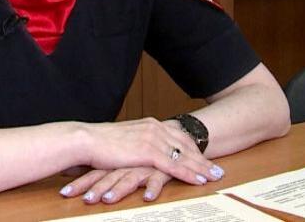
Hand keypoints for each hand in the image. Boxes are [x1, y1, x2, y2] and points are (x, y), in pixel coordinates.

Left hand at [60, 166, 172, 203]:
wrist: (172, 139)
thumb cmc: (147, 155)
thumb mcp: (125, 164)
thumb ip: (110, 173)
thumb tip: (85, 179)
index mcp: (116, 163)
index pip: (95, 174)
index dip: (80, 183)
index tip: (64, 192)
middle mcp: (127, 165)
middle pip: (107, 178)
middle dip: (94, 189)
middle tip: (82, 199)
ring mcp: (143, 167)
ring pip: (129, 179)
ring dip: (118, 190)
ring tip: (108, 200)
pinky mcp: (161, 171)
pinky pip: (156, 180)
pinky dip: (152, 188)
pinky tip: (147, 197)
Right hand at [80, 118, 224, 187]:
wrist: (87, 140)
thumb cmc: (100, 142)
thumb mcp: (124, 138)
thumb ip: (137, 141)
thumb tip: (140, 149)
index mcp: (149, 124)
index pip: (178, 135)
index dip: (194, 148)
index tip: (204, 157)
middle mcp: (154, 128)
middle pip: (186, 145)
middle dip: (203, 159)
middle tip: (217, 169)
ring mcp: (152, 139)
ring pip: (185, 156)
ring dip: (202, 167)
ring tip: (215, 176)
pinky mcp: (148, 152)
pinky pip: (174, 166)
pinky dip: (189, 174)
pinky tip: (199, 180)